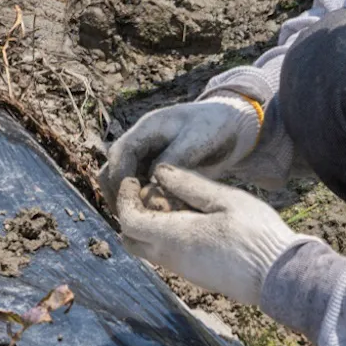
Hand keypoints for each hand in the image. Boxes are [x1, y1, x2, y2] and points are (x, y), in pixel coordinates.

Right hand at [98, 94, 290, 200]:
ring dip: (128, 200)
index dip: (120, 178)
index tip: (131, 201)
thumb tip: (153, 185)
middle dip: (118, 194)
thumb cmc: (215, 125)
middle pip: (113, 169)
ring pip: (123, 182)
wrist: (232, 123)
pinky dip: (144, 203)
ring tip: (142, 222)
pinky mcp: (157, 171)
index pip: (120, 154)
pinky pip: (141, 189)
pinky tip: (157, 219)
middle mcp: (141, 143)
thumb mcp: (197, 139)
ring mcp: (147, 157)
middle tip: (131, 219)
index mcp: (147, 129)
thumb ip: (175, 159)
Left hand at [114, 165, 298, 306]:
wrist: (280, 277)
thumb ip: (189, 185)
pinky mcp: (196, 275)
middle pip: (131, 240)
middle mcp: (172, 258)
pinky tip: (189, 218)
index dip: (125, 198)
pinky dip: (164, 235)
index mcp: (174, 237)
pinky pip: (166, 255)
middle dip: (131, 213)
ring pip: (148, 249)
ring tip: (172, 201)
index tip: (135, 180)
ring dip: (149, 225)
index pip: (128, 221)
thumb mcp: (225, 199)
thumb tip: (159, 172)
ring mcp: (184, 270)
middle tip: (147, 191)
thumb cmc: (256, 234)